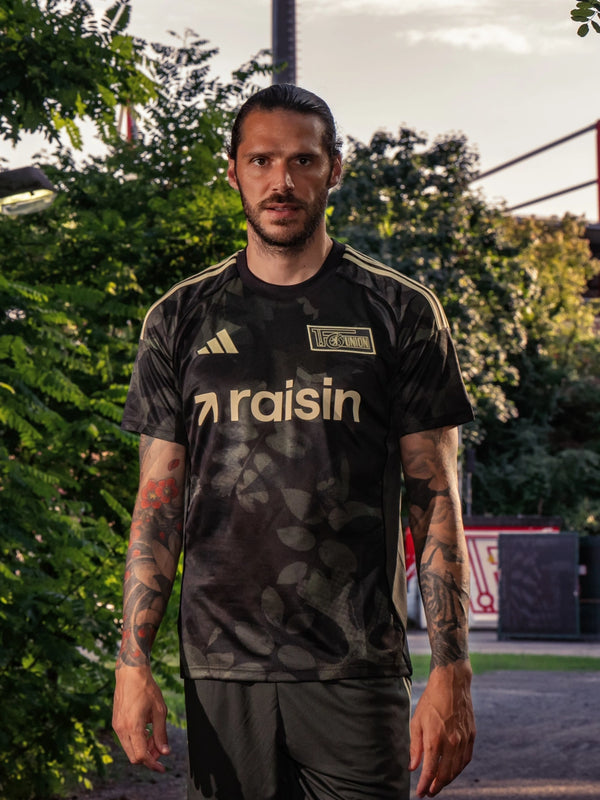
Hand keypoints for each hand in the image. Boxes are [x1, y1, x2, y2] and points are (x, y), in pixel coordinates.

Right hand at [113, 663, 170, 772]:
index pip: (140, 756)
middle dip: (148, 757)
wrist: (130, 673)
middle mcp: (121, 729)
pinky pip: (125, 739)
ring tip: (155, 737)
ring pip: (129, 749)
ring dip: (142, 748)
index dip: (152, 764)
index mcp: (133, 727)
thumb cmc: (147, 689)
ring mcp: (116, 726)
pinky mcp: (115, 722)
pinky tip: (146, 730)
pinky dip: (136, 740)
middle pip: (133, 756)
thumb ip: (161, 733)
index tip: (162, 767)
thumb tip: (165, 752)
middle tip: (161, 750)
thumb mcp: (159, 711)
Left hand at [409, 660, 475, 796]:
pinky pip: (466, 759)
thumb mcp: (417, 721)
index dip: (425, 785)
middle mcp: (451, 742)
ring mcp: (463, 740)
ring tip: (439, 785)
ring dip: (448, 780)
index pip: (430, 771)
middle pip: (445, 774)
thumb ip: (415, 746)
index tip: (420, 793)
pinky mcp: (471, 736)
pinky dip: (459, 769)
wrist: (452, 683)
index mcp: (435, 739)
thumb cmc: (431, 701)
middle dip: (436, 786)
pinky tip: (453, 771)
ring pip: (457, 769)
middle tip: (429, 793)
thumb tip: (413, 767)